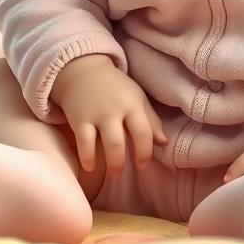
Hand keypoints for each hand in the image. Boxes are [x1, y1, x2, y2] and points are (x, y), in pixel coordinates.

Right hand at [50, 54, 166, 175]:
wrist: (83, 70)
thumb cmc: (115, 87)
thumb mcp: (136, 97)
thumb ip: (151, 120)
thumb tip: (164, 143)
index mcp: (133, 103)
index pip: (144, 132)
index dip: (145, 152)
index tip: (143, 164)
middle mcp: (115, 109)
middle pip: (122, 142)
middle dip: (124, 162)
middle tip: (123, 174)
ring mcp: (96, 115)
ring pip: (107, 144)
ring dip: (111, 163)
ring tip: (113, 173)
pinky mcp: (79, 120)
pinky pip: (84, 143)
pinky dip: (87, 158)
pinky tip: (90, 167)